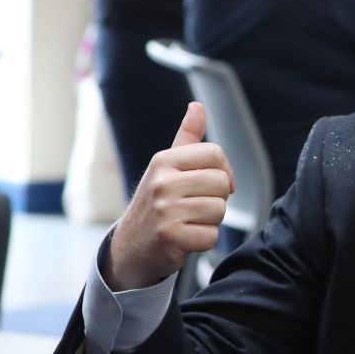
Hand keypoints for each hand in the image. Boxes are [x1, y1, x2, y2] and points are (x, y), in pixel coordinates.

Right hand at [105, 103, 235, 291]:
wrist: (132, 246)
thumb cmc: (158, 203)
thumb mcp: (167, 167)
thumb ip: (187, 138)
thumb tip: (197, 107)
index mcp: (163, 161)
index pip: (215, 154)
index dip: (222, 171)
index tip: (211, 183)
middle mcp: (162, 183)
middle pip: (221, 183)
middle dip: (216, 198)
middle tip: (195, 207)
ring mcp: (165, 211)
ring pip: (219, 210)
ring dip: (210, 221)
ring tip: (188, 221)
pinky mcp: (171, 238)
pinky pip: (211, 236)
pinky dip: (203, 240)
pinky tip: (185, 238)